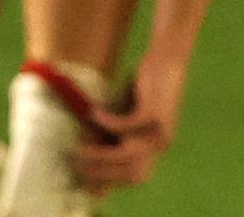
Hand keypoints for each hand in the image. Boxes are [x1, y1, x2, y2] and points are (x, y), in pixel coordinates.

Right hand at [74, 69, 180, 191]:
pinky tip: (93, 113)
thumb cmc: (142, 86)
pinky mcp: (155, 113)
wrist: (167, 58)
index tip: (85, 184)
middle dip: (100, 173)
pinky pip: (125, 126)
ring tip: (79, 148)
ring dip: (100, 154)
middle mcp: (161, 144)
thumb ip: (111, 134)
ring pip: (126, 155)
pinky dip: (106, 122)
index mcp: (157, 148)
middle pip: (131, 173)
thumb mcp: (125, 115)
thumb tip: (85, 151)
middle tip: (75, 163)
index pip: (134, 178)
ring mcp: (160, 130)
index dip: (110, 183)